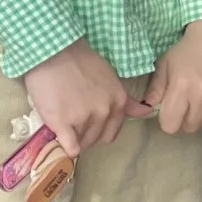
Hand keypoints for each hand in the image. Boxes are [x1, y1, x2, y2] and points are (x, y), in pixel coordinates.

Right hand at [24, 40, 154, 153]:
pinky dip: (64, 147)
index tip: (87, 125)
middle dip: (85, 136)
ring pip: (82, 143)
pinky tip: (59, 138)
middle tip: (72, 125)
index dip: (98, 132)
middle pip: (96, 139)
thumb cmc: (81, 63)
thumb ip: (127, 100)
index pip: (111, 133)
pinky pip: (69, 148)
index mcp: (118, 103)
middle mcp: (105, 112)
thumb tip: (147, 111)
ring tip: (63, 124)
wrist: (54, 54)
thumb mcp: (111, 79)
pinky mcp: (63, 123)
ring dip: (73, 138)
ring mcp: (84, 119)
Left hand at [145, 17, 201, 134]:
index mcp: (182, 88)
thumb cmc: (190, 44)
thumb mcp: (166, 62)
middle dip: (187, 117)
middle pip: (190, 126)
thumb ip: (156, 88)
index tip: (172, 109)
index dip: (169, 119)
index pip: (170, 126)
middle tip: (190, 101)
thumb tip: (149, 106)